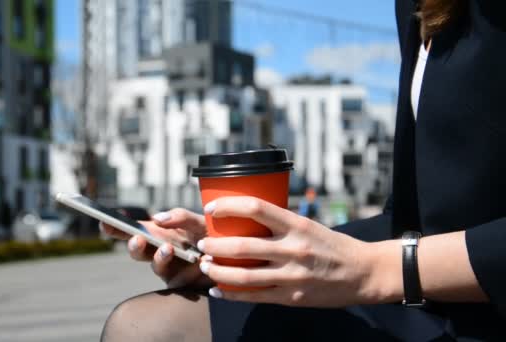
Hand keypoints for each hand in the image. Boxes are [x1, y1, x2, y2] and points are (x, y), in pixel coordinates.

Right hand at [101, 208, 212, 288]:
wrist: (234, 257)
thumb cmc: (213, 236)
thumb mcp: (200, 221)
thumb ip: (181, 216)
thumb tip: (158, 218)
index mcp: (159, 233)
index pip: (133, 229)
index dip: (115, 227)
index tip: (103, 221)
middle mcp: (159, 251)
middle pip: (137, 250)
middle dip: (134, 245)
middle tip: (137, 239)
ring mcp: (169, 269)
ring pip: (156, 265)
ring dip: (160, 257)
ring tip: (169, 248)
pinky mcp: (182, 284)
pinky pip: (179, 280)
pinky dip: (189, 271)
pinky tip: (199, 264)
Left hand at [197, 196, 397, 306]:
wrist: (363, 273)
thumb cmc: (332, 245)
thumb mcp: (308, 225)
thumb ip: (280, 224)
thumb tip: (245, 220)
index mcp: (296, 224)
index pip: (256, 208)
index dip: (228, 206)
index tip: (210, 208)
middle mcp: (293, 248)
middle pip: (242, 245)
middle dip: (215, 245)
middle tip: (202, 244)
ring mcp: (292, 275)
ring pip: (243, 275)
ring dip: (218, 271)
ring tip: (205, 266)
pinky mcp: (291, 296)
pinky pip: (254, 296)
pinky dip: (231, 294)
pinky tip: (218, 290)